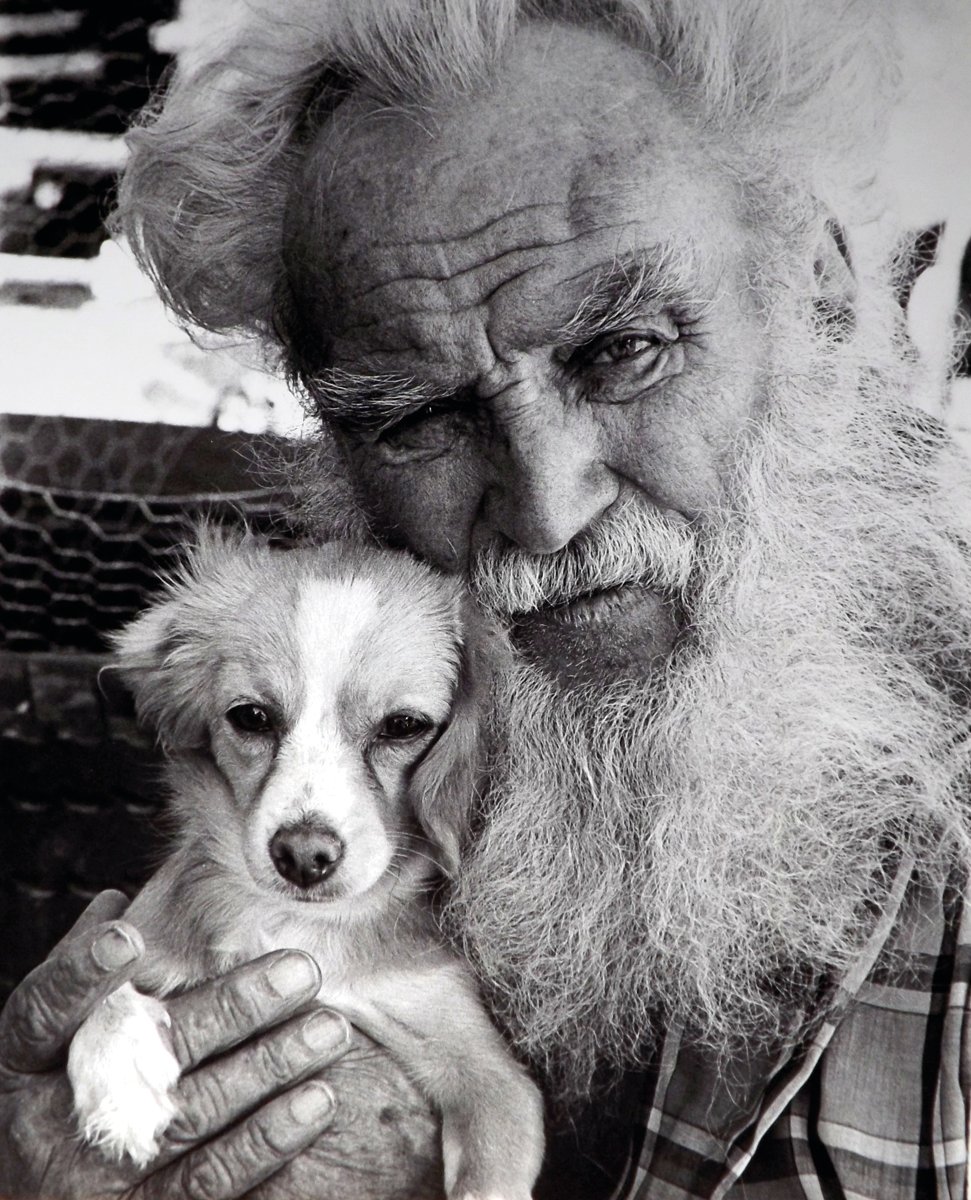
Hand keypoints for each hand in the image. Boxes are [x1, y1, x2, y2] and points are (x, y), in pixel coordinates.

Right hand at [0, 892, 351, 1198]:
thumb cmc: (61, 1098)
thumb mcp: (51, 1043)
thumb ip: (83, 977)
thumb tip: (116, 904)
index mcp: (26, 1062)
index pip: (43, 1012)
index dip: (80, 975)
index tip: (129, 937)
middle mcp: (54, 1121)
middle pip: (145, 1056)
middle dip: (231, 1008)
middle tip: (302, 969)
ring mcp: (99, 1177)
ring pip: (192, 1115)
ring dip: (269, 1067)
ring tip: (328, 1029)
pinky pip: (212, 1178)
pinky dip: (268, 1138)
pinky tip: (317, 1100)